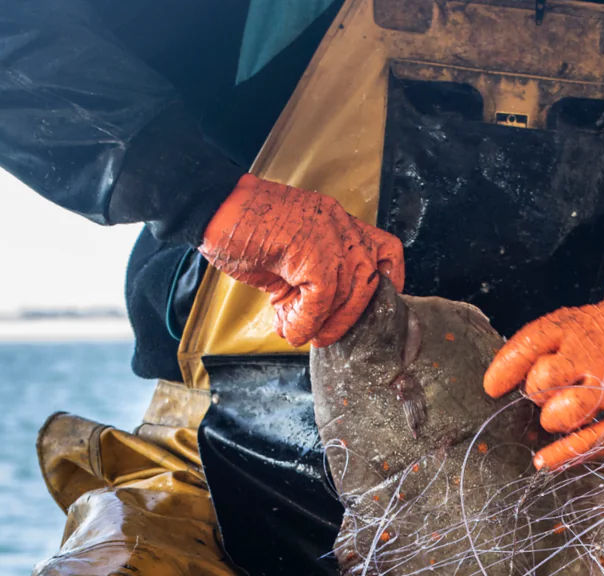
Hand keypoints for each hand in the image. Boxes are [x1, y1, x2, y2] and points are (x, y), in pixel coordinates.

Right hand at [199, 173, 404, 347]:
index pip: (384, 250)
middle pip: (369, 281)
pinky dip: (303, 322)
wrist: (215, 210)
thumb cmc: (242, 231)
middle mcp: (339, 225)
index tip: (376, 311)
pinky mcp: (314, 253)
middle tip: (321, 337)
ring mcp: (329, 236)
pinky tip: (284, 324)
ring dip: (321, 324)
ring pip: (347, 295)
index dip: (388, 282)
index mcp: (336, 223)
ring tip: (295, 330)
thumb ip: (303, 287)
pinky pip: (322, 301)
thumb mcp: (284, 262)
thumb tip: (308, 325)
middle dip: (347, 319)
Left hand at [483, 300, 603, 471]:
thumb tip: (510, 372)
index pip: (531, 343)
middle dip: (536, 393)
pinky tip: (543, 462)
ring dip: (552, 419)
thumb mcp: (592, 319)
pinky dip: (560, 457)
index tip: (492, 387)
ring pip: (559, 414)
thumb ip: (554, 340)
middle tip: (548, 393)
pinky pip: (587, 444)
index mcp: (582, 327)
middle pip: (541, 382)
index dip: (506, 368)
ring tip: (560, 415)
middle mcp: (596, 356)